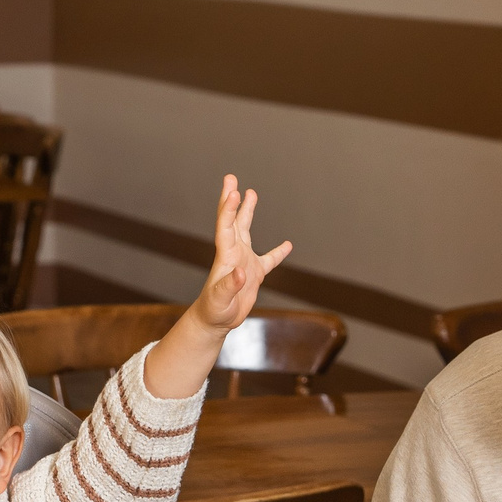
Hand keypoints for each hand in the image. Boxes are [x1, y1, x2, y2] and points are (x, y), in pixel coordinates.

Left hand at [188, 174, 290, 334]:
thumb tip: (241, 272)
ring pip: (246, 231)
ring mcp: (244, 261)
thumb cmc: (214, 312)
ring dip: (248, 212)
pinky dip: (278, 253)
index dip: (228, 210)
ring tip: (251, 193)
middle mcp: (233, 254)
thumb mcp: (219, 301)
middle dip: (232, 200)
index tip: (233, 192)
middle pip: (232, 221)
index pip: (226, 228)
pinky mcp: (254, 274)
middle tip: (231, 179)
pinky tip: (287, 245)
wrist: (214, 322)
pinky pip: (269, 260)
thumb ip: (229, 286)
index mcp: (225, 257)